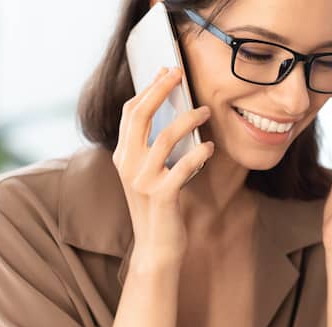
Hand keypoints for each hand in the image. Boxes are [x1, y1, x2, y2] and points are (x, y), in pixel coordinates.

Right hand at [111, 66, 215, 265]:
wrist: (156, 249)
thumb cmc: (158, 209)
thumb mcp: (148, 174)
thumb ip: (152, 148)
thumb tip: (171, 113)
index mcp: (122, 156)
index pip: (130, 112)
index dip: (147, 88)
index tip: (165, 71)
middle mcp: (127, 165)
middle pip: (140, 115)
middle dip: (160, 89)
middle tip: (180, 73)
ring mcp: (142, 181)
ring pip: (164, 137)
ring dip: (188, 119)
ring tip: (206, 111)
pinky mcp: (162, 196)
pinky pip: (182, 167)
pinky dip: (198, 154)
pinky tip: (209, 148)